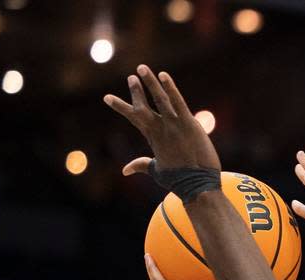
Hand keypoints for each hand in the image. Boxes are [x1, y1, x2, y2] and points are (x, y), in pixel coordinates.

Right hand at [103, 65, 220, 177]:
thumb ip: (142, 165)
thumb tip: (125, 170)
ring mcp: (174, 125)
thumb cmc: (179, 180)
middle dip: (137, 92)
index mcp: (153, 138)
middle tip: (131, 78)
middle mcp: (160, 129)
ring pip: (159, 99)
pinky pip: (178, 102)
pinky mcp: (189, 124)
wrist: (198, 185)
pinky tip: (163, 75)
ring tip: (142, 68)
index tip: (107, 97)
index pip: (134, 118)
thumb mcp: (157, 171)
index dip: (121, 107)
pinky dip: (170, 88)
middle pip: (144, 107)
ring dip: (150, 83)